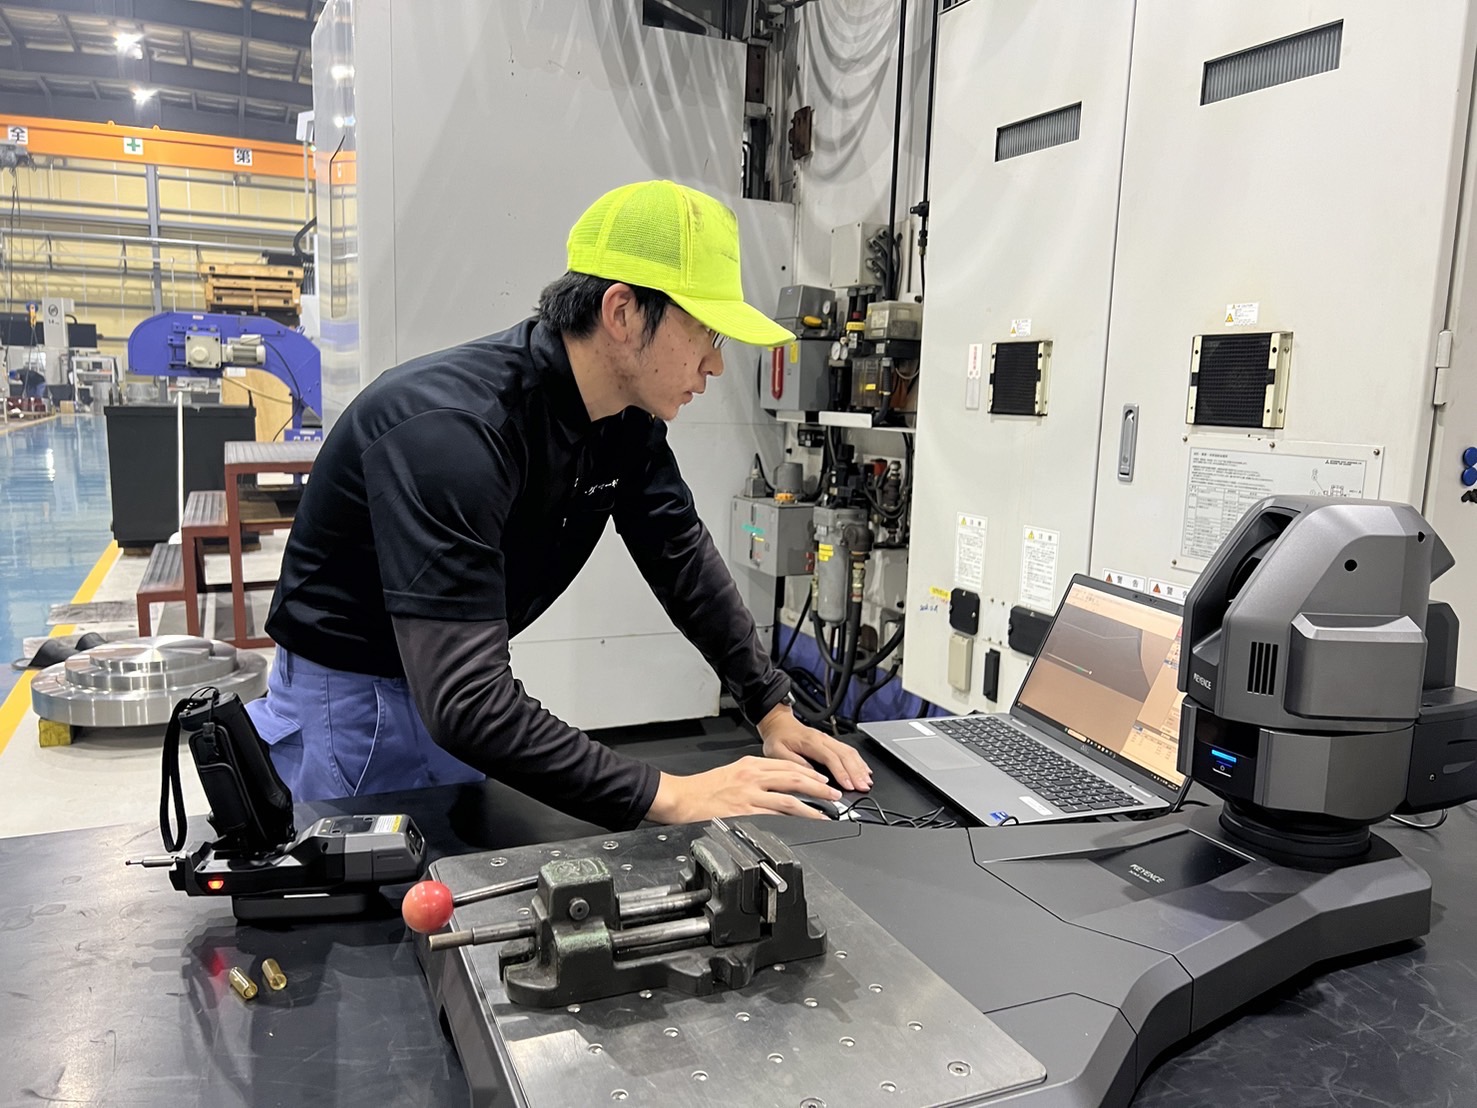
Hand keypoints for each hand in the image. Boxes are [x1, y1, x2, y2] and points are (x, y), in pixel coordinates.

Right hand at [644, 757, 840, 822]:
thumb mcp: (731, 771)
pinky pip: (776, 815)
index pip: (787, 766)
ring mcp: (750, 794)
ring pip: (790, 797)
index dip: (809, 772)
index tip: (822, 779)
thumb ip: (754, 776)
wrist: (680, 797)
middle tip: (835, 793)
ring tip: (828, 810)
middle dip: (819, 786)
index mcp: (750, 764)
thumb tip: (776, 784)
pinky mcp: (745, 812)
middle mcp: (752, 776)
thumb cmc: (702, 789)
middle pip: (794, 778)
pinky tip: (805, 824)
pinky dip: (795, 819)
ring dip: (813, 804)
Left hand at [756, 704, 872, 792]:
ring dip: (860, 767)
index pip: (831, 757)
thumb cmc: (778, 738)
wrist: (778, 724)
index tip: (849, 786)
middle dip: (856, 772)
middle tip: (864, 787)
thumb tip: (811, 775)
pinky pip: (848, 750)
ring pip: (849, 752)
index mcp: (810, 742)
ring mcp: (828, 739)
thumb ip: (793, 763)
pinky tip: (864, 770)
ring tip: (866, 782)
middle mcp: (823, 739)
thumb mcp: (777, 752)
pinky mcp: (830, 742)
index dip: (841, 772)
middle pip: (845, 755)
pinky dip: (858, 761)